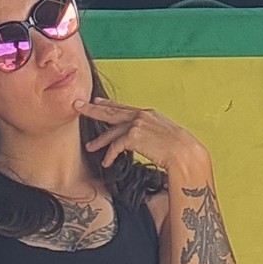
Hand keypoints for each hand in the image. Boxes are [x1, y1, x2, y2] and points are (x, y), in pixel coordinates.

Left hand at [79, 99, 210, 179]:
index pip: (124, 107)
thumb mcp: (164, 135)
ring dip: (100, 141)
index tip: (97, 101)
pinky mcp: (134, 136)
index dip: (109, 104)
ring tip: (89, 147)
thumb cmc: (179, 149)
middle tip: (78, 106)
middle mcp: (141, 115)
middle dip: (92, 109)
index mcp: (148, 113)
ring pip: (111, 131)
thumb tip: (142, 140)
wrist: (185, 153)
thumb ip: (150, 132)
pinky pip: (116, 146)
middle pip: (111, 111)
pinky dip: (110, 155)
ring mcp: (137, 124)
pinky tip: (107, 162)